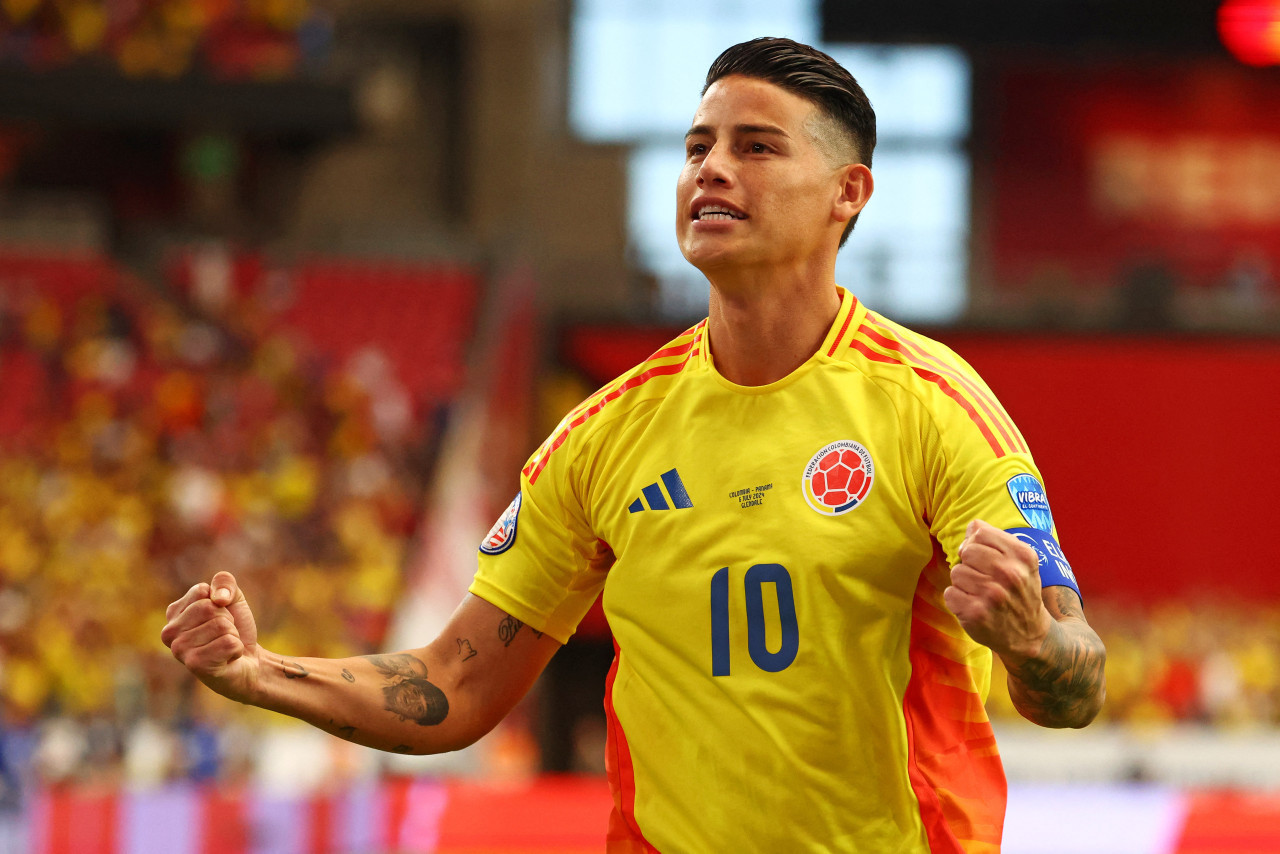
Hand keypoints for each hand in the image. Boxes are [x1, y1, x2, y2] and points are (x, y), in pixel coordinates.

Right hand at [161, 571, 261, 702]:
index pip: (201, 591)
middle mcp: (169, 632)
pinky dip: (236, 648)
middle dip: (228, 620)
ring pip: (221, 625)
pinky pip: (228, 642)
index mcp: (174, 613)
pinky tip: (228, 659)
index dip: (221, 602)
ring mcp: (179, 650)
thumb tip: (218, 598)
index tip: (220, 617)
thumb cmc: (236, 630)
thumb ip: (224, 582)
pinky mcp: (195, 665)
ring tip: (225, 647)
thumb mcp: (233, 597)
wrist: (249, 662)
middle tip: (225, 635)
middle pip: (209, 608)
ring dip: (232, 635)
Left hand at [943, 520, 1051, 660]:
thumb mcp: (1021, 562)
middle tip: (982, 579)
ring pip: (956, 572)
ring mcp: (992, 595)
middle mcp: (1010, 574)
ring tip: (980, 594)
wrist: (1030, 635)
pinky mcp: (976, 613)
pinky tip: (974, 606)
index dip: (976, 544)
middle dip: (969, 564)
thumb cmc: (1020, 592)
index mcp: (1022, 556)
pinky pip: (949, 593)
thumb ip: (996, 539)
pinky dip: (957, 600)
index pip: (979, 532)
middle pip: (966, 551)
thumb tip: (971, 526)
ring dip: (963, 583)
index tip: (984, 558)